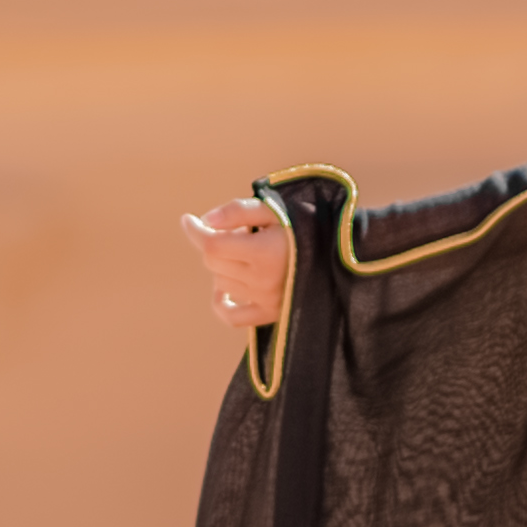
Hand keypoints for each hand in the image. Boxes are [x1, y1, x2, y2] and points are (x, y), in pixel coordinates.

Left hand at [183, 194, 293, 332]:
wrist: (337, 255)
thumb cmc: (304, 226)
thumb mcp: (274, 209)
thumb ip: (238, 211)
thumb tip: (205, 221)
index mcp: (265, 252)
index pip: (212, 245)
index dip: (195, 231)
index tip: (188, 220)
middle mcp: (264, 280)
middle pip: (213, 262)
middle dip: (218, 243)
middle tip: (241, 233)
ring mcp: (266, 301)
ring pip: (220, 283)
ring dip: (224, 266)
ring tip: (248, 253)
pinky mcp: (271, 315)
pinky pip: (231, 316)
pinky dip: (221, 302)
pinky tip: (223, 290)